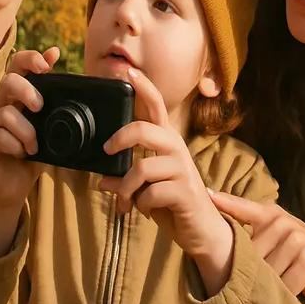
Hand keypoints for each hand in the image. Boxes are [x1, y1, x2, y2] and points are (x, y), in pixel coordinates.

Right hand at [0, 47, 59, 213]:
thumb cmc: (30, 156)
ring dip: (27, 131)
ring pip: (5, 112)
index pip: (17, 66)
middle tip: (40, 107)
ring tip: (34, 146)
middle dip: (28, 90)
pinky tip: (22, 154)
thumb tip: (72, 88)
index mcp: (15, 98)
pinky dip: (16, 145)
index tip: (48, 64)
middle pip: (8, 80)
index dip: (30, 59)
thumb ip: (55, 106)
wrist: (12, 189)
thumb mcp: (48, 129)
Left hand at [98, 67, 232, 277]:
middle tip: (106, 151)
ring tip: (125, 202)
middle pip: (145, 129)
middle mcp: (176, 149)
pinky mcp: (184, 192)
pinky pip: (150, 194)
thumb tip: (101, 180)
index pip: (157, 107)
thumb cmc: (173, 204)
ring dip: (127, 189)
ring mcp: (182, 169)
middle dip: (120, 139)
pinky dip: (140, 205)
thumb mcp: (146, 189)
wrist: (202, 231)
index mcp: (167, 142)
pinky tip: (144, 211)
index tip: (127, 72)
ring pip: (142, 168)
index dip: (143, 88)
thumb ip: (126, 180)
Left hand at [207, 191, 304, 303]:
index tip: (205, 194)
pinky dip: (284, 296)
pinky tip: (291, 294)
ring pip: (264, 273)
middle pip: (248, 254)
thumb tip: (217, 238)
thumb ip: (254, 234)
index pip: (242, 208)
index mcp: (272, 215)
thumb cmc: (302, 257)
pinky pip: (282, 287)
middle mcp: (283, 223)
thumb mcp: (280, 239)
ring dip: (269, 287)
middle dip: (250, 273)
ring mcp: (297, 241)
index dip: (223, 202)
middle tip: (260, 281)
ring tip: (279, 285)